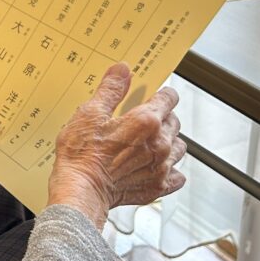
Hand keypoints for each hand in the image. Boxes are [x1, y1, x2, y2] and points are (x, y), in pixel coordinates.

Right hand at [48, 63, 185, 224]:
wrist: (80, 190)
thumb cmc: (81, 154)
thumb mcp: (89, 114)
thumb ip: (110, 90)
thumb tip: (122, 70)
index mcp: (147, 121)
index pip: (169, 98)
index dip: (161, 94)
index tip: (154, 96)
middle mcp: (160, 143)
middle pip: (175, 122)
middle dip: (163, 118)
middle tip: (144, 121)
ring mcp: (161, 167)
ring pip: (179, 148)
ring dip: (168, 143)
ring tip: (149, 144)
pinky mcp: (157, 186)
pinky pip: (176, 176)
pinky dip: (169, 170)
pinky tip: (153, 167)